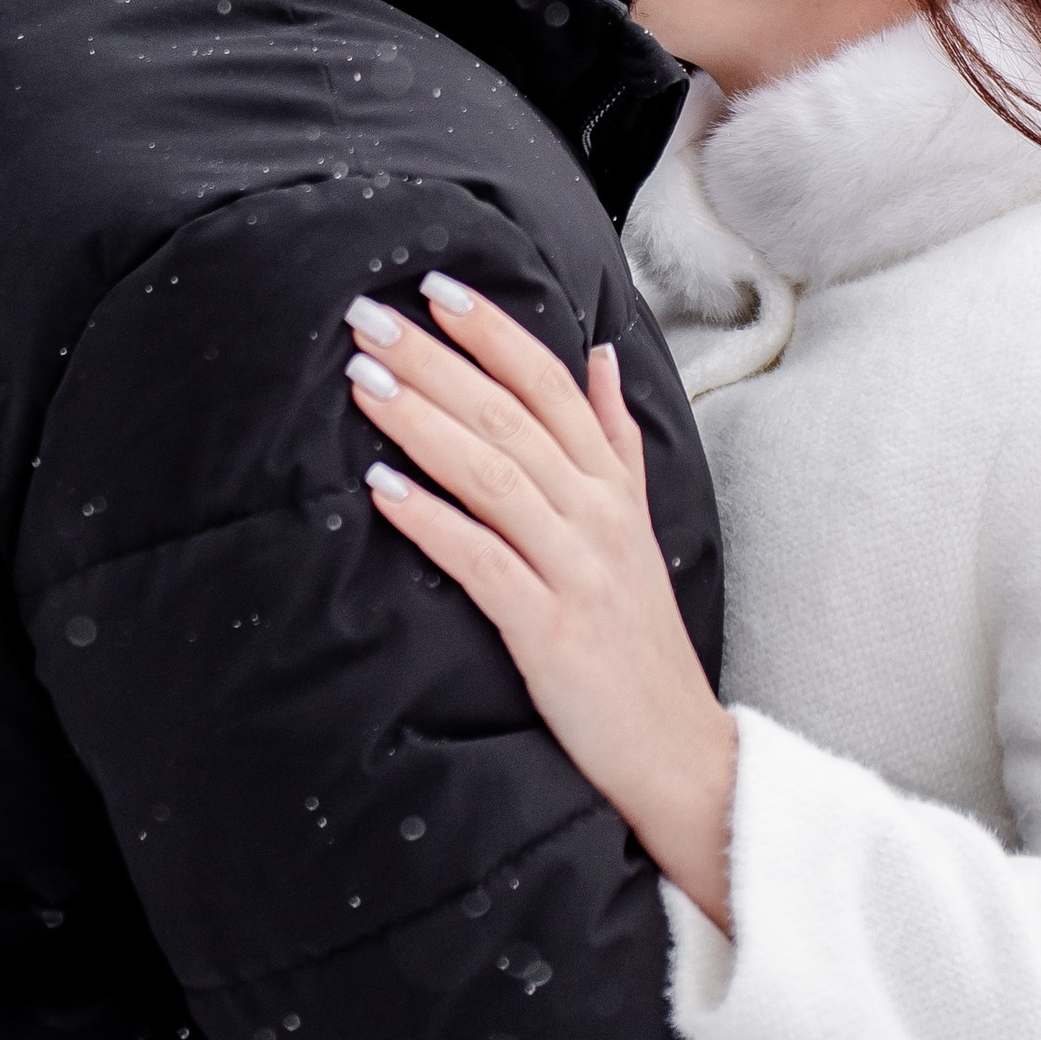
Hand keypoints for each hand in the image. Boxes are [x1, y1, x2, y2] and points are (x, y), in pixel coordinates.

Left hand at [344, 275, 736, 932]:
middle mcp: (597, 515)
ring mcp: (576, 570)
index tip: (436, 288)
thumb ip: (617, 440)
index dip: (494, 333)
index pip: (551, 385)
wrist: (678, 751)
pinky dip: (432, 521)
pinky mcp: (550, 629)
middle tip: (365, 317)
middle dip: (435, 361)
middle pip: (510, 417)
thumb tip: (603, 355)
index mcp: (613, 486)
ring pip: (493, 475)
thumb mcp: (639, 527)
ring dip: (423, 423)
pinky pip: (483, 561)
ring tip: (362, 382)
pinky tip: (381, 489)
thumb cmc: (640, 639)